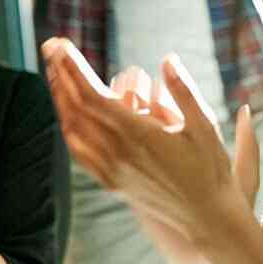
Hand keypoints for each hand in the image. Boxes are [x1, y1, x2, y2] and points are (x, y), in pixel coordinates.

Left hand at [42, 39, 250, 249]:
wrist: (207, 219)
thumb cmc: (211, 170)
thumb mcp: (205, 125)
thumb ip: (184, 91)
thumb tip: (167, 59)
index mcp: (139, 135)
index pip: (93, 95)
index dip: (73, 68)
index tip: (60, 44)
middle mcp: (118, 153)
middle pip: (76, 108)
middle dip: (61, 73)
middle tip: (50, 46)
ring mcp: (112, 171)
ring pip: (74, 130)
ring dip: (60, 98)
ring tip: (55, 73)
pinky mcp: (113, 184)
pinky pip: (80, 153)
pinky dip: (69, 128)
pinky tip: (68, 116)